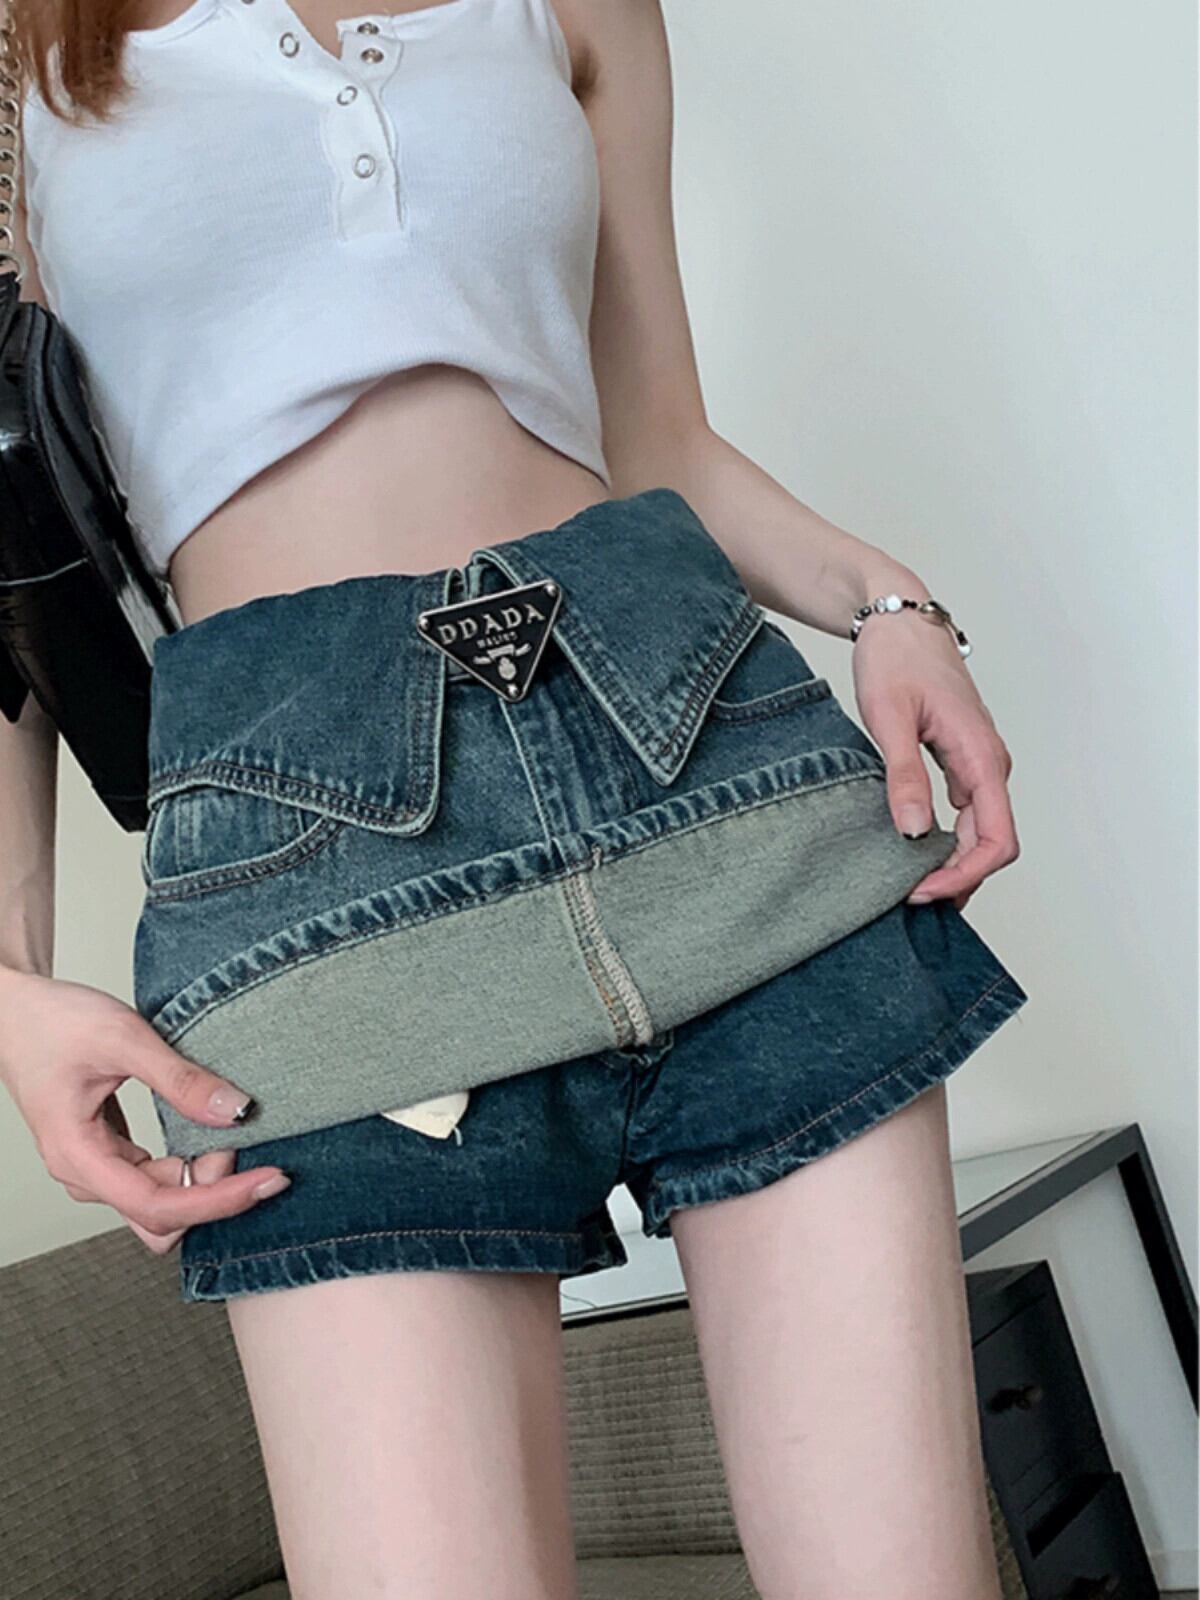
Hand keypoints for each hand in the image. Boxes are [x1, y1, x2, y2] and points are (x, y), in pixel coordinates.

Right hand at [0, 968, 289, 1255]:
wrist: (16, 1009)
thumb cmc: (53, 1021)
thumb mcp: (123, 1038)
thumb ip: (180, 1078)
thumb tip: (236, 1112)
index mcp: (77, 1155)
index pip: (158, 1206)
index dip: (219, 1200)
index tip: (267, 1180)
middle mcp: (83, 1173)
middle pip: (160, 1216)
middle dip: (210, 1190)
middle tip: (243, 1141)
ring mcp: (95, 1166)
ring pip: (159, 1201)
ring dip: (200, 1179)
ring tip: (227, 1133)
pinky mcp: (108, 1152)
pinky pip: (153, 1180)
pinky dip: (186, 1166)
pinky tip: (209, 1137)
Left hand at [850, 605, 1018, 910]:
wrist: (899, 622)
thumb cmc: (896, 659)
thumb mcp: (890, 718)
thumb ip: (904, 775)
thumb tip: (914, 833)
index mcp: (981, 757)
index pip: (996, 840)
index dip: (964, 876)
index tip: (921, 892)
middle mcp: (988, 765)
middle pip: (990, 845)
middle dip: (955, 879)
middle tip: (905, 899)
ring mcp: (977, 765)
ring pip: (978, 833)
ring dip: (951, 865)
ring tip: (908, 886)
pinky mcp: (961, 763)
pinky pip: (964, 815)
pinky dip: (944, 843)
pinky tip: (913, 854)